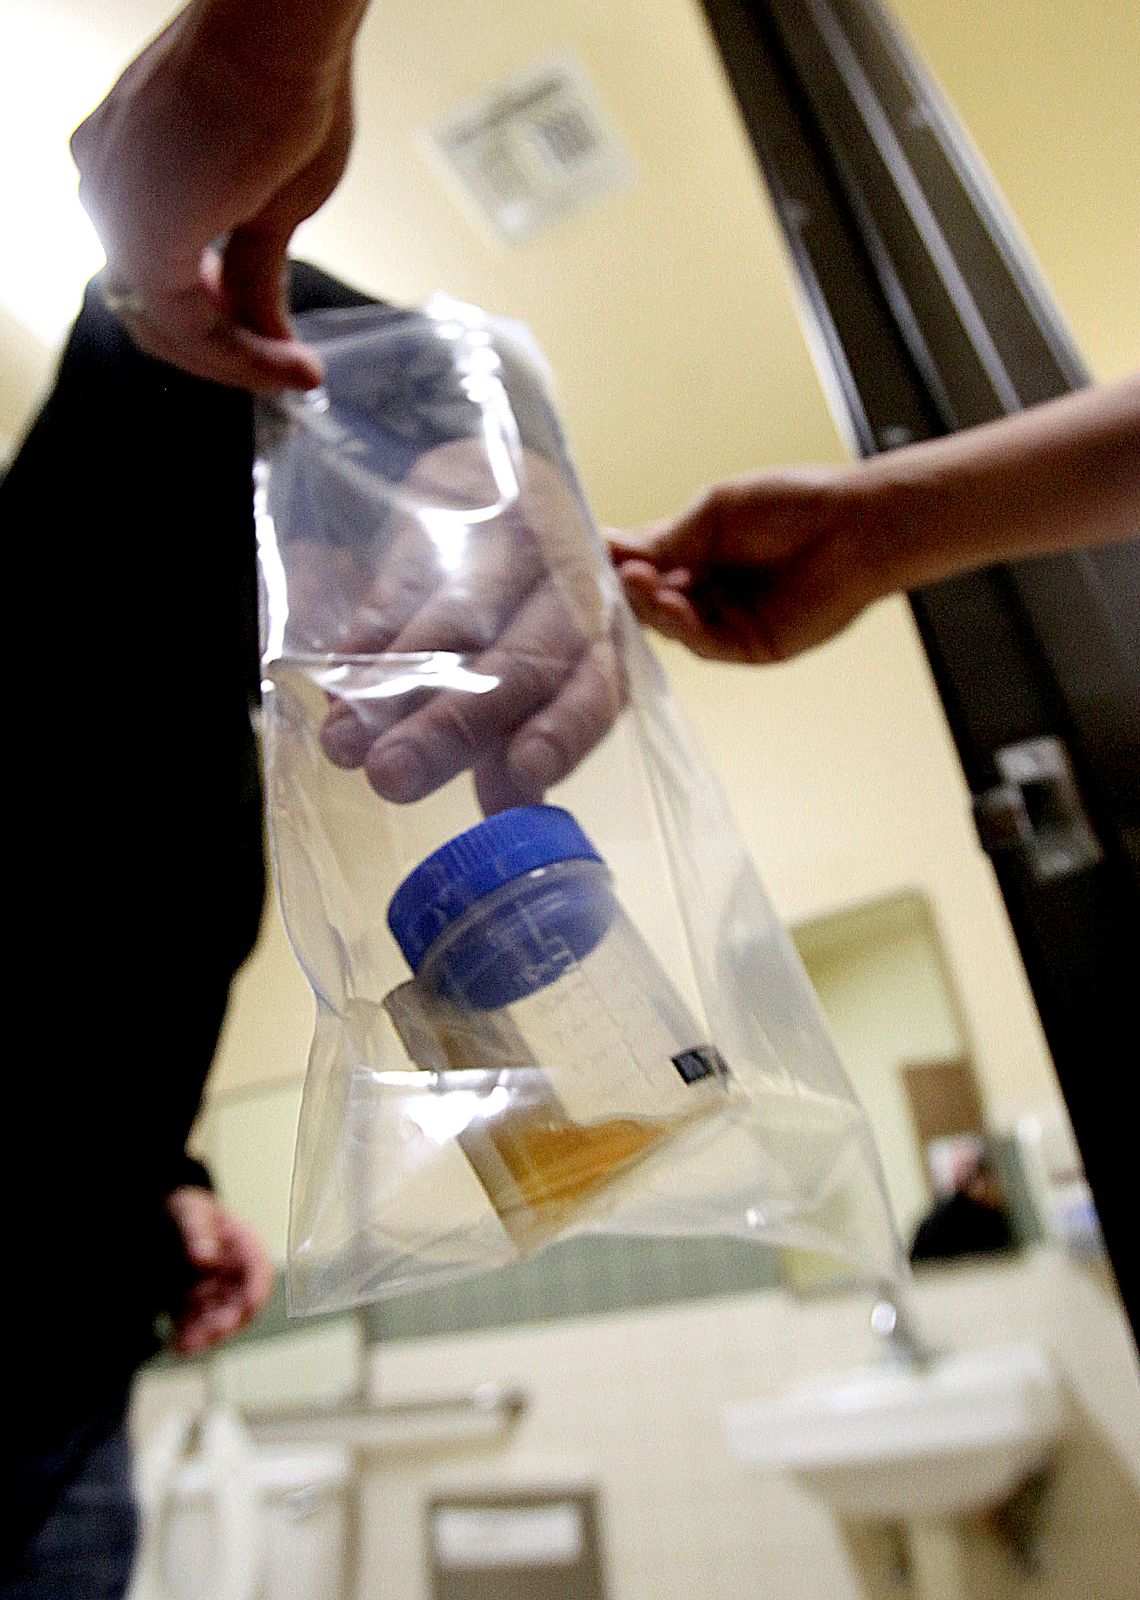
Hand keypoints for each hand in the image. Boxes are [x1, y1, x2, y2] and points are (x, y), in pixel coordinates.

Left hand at [70, 7, 356, 390]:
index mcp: (123, 167)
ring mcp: (113, 208)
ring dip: (235, 363)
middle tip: (287, 374)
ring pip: (164, 325)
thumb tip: (268, 333)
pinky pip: (185, 324)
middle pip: (151, 309)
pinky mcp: (139, 233)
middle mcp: (103, 186)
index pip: (158, 274)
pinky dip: (237, 354)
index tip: (282, 348)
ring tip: (296, 373)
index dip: (221, 324)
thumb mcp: (274, 204)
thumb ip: (255, 272)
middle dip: (224, 356)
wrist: (282, 35)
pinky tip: (286, 362)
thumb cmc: (284, 87)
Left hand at [165, 1187, 274, 1354]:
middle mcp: (233, 1275)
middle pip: (241, 1304)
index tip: (251, 1304)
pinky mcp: (194, 1309)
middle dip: (230, 1320)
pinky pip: (194, 1327)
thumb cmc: (186, 1211)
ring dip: (207, 1336)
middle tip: (215, 1331)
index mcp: (242, 1245)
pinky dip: (188, 1338)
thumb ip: (197, 1230)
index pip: (258, 1268)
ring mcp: (215, 1294)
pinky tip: (177, 1345)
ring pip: (218, 1321)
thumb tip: (204, 1257)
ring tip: (189, 1345)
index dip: (258, 1287)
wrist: (161, 1222)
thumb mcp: (190, 1211)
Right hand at [296, 440, 624, 813]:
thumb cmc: (516, 606)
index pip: (597, 691)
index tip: (524, 772)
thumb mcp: (526, 675)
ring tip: (345, 742)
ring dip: (395, 687)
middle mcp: (573, 589)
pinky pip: (409, 576)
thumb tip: (502, 818)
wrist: (496, 477)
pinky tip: (338, 676)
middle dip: (454, 725)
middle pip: (523, 662)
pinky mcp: (459, 503)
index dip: (565, 732)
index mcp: (602, 642)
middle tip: (391, 778)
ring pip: (459, 621)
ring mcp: (518, 540)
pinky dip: (371, 633)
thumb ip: (512, 747)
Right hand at [611, 467, 893, 663]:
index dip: (621, 563)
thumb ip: (668, 538)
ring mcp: (729, 620)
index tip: (592, 556)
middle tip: (614, 574)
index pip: (647, 564)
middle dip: (632, 589)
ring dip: (653, 606)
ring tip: (639, 583)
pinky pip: (705, 644)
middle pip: (653, 600)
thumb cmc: (795, 505)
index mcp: (701, 552)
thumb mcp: (716, 512)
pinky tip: (670, 602)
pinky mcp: (751, 646)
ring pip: (673, 626)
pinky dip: (682, 626)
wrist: (854, 527)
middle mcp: (711, 590)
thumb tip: (616, 552)